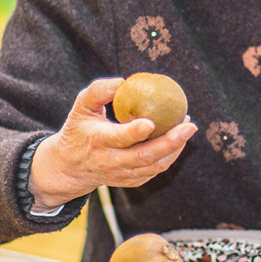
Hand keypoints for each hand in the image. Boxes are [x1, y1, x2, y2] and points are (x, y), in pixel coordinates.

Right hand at [28, 77, 195, 208]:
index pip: (119, 139)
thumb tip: (123, 81)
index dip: (135, 132)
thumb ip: (98, 91)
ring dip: (175, 148)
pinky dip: (170, 156)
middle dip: (170, 142)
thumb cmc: (80, 129)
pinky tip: (179, 138)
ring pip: (155, 166)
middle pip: (144, 156)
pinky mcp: (132, 181)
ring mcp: (123, 174)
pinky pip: (155, 170)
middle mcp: (111, 162)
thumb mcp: (81, 107)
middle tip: (189, 125)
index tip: (151, 122)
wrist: (71, 168)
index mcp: (98, 142)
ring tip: (188, 127)